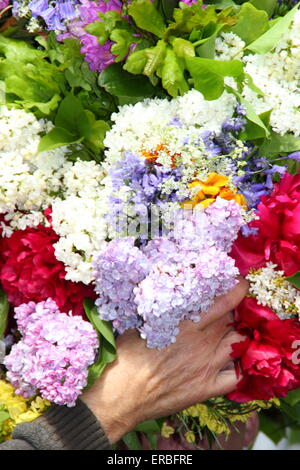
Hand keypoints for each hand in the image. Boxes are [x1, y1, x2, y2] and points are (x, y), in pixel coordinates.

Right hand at [82, 277, 247, 442]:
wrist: (122, 394)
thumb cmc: (127, 355)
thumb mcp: (144, 321)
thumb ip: (167, 309)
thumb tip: (172, 293)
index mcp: (188, 323)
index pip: (225, 300)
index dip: (237, 289)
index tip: (239, 283)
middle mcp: (203, 342)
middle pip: (233, 319)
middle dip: (235, 310)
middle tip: (230, 307)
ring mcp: (208, 366)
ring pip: (239, 343)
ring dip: (237, 334)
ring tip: (230, 331)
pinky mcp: (207, 388)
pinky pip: (236, 376)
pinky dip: (238, 367)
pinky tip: (231, 362)